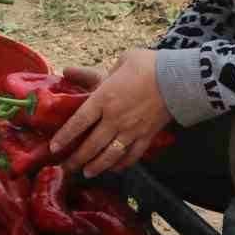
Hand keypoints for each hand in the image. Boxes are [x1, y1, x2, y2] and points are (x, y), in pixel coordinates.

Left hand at [49, 50, 171, 178]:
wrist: (180, 78)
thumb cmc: (149, 65)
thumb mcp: (121, 61)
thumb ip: (92, 72)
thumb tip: (67, 71)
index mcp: (104, 99)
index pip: (79, 122)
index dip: (65, 137)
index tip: (54, 148)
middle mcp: (115, 119)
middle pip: (91, 145)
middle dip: (76, 159)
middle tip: (65, 167)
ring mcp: (132, 131)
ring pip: (110, 156)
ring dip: (96, 166)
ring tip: (87, 173)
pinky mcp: (147, 137)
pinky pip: (132, 156)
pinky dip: (122, 164)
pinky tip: (114, 168)